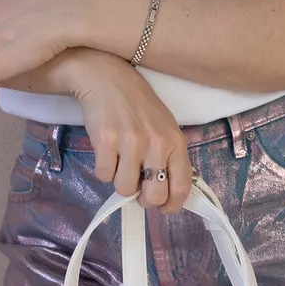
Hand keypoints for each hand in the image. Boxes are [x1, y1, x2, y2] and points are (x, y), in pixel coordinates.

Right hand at [60, 50, 192, 213]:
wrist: (106, 78)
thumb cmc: (137, 106)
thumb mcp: (164, 129)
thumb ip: (169, 158)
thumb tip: (166, 193)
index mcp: (175, 142)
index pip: (182, 187)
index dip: (171, 205)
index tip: (162, 208)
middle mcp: (157, 144)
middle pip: (154, 196)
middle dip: (143, 199)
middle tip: (137, 188)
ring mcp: (131, 142)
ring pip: (124, 189)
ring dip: (119, 181)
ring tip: (119, 161)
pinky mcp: (106, 141)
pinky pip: (103, 175)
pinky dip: (102, 169)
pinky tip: (106, 151)